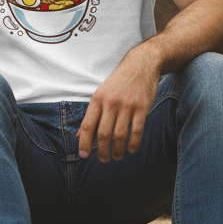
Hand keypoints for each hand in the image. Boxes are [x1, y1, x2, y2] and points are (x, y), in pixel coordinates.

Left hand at [77, 45, 160, 161]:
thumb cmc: (119, 81)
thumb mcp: (101, 93)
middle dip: (102, 152)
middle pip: (103, 134)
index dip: (84, 142)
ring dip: (118, 151)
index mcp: (97, 99)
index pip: (87, 125)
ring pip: (120, 135)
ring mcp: (127, 105)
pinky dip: (134, 144)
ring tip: (117, 157)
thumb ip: (92, 114)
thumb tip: (80, 135)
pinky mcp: (142, 107)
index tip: (83, 155)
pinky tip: (131, 149)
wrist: (141, 64)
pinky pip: (137, 130)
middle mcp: (111, 102)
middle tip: (103, 160)